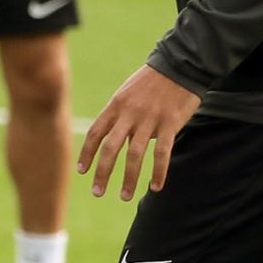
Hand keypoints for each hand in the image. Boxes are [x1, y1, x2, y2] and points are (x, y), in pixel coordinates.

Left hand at [78, 64, 201, 200]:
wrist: (180, 65)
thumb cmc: (151, 81)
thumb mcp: (126, 93)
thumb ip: (117, 115)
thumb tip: (109, 138)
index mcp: (115, 106)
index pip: (95, 133)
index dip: (87, 154)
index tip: (82, 171)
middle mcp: (129, 114)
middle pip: (110, 148)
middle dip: (102, 173)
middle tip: (97, 192)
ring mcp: (150, 119)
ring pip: (135, 155)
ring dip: (129, 179)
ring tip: (123, 196)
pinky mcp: (170, 123)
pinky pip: (162, 153)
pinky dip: (158, 172)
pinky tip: (155, 187)